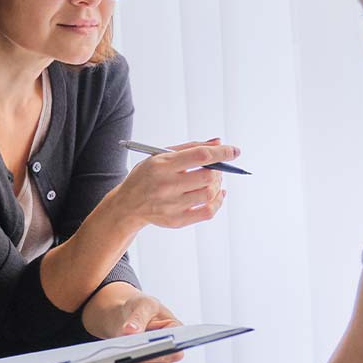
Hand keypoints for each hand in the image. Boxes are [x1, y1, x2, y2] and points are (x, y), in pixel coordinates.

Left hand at [82, 288, 185, 362]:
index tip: (148, 348)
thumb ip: (138, 317)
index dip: (164, 350)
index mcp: (176, 332)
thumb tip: (131, 331)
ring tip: (110, 357)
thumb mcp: (141, 304)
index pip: (176, 348)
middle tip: (122, 354)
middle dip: (141, 359)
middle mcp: (171, 352)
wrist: (126, 317)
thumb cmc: (139, 308)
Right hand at [113, 138, 238, 229]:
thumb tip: (218, 142)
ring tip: (212, 181)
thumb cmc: (147, 175)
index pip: (200, 156)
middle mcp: (167, 186)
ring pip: (209, 193)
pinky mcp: (176, 220)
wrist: (127, 204)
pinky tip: (217, 194)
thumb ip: (190, 147)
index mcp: (163, 165)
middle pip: (207, 176)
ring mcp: (172, 205)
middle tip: (217, 168)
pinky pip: (207, 212)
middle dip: (218, 170)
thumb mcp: (160, 155)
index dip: (221, 152)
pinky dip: (218, 202)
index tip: (234, 151)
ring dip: (217, 185)